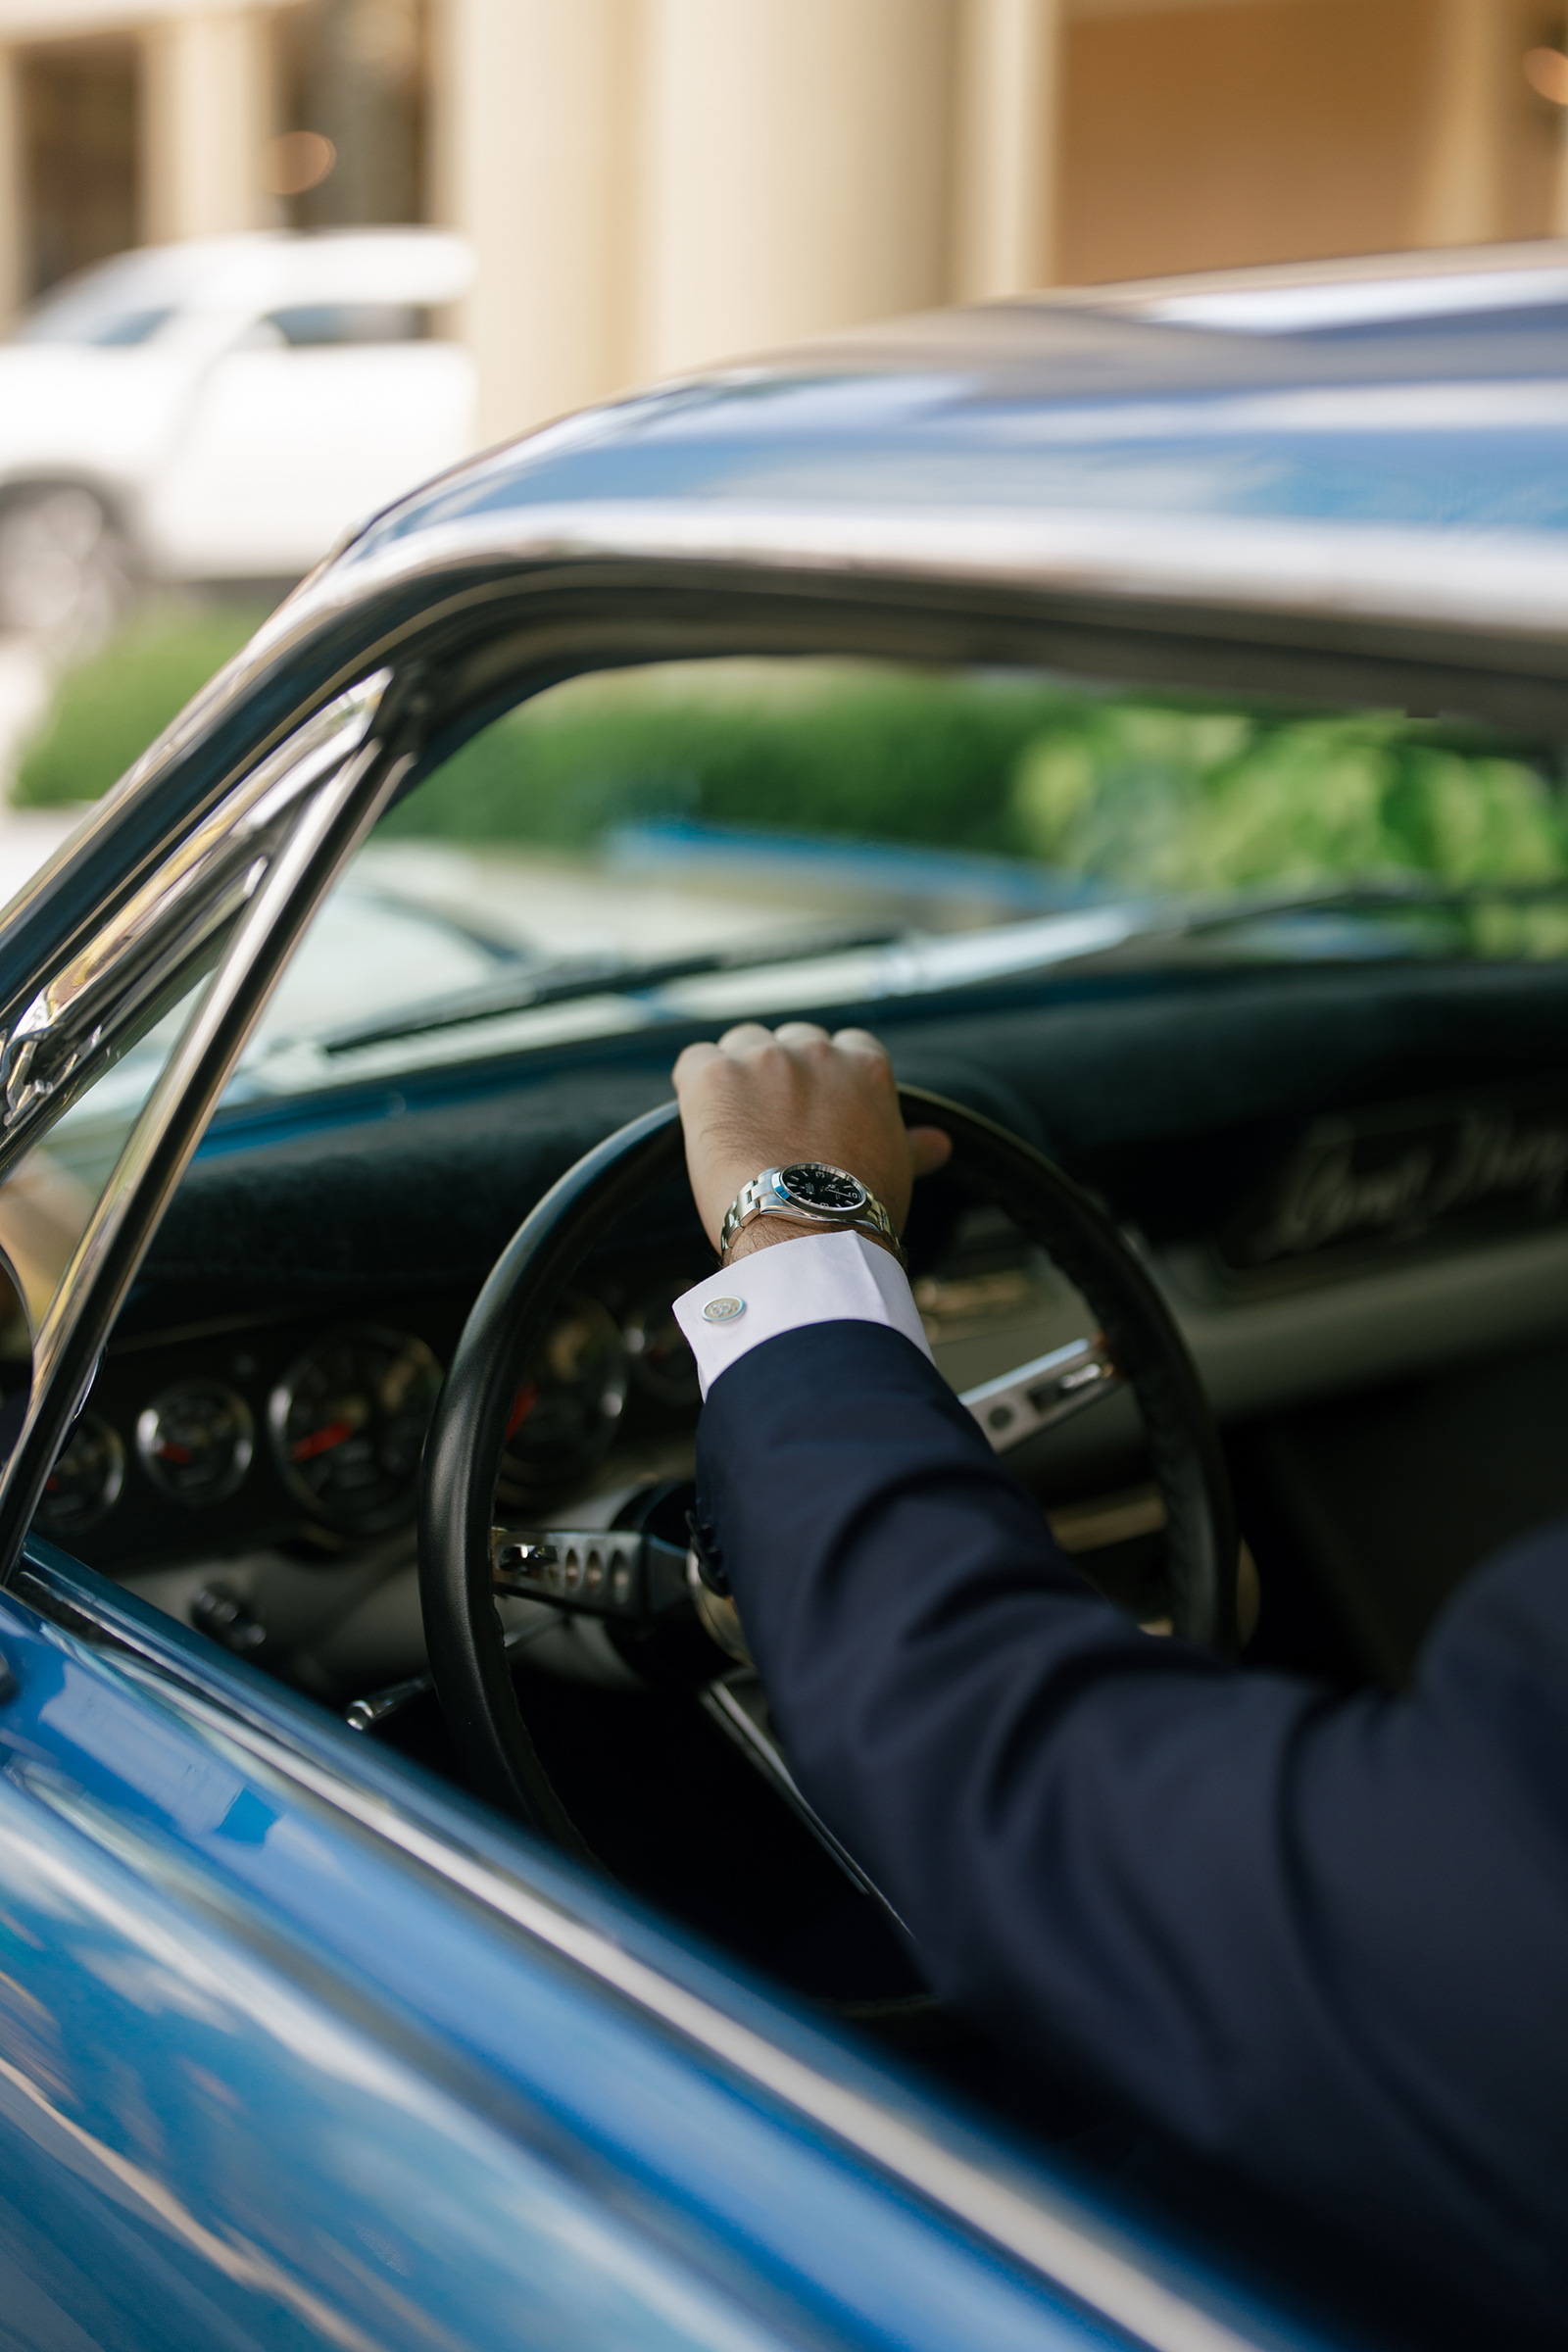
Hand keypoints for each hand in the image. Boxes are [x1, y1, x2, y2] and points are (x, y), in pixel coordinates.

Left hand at [672, 1022, 950, 1259]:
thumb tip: (939, 1145)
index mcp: (865, 1066)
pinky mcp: (715, 1076)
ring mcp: (763, 1059)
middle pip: (788, 1041)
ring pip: (739, 1045)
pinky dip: (695, 1091)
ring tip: (736, 1129)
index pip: (844, 1046)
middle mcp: (816, 1051)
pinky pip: (693, 1063)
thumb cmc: (856, 1212)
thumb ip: (912, 1145)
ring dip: (736, 1077)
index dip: (822, 1078)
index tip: (812, 1109)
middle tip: (771, 1123)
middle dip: (778, 1073)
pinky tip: (705, 1126)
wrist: (809, 1237)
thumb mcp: (895, 1169)